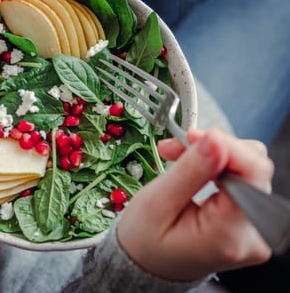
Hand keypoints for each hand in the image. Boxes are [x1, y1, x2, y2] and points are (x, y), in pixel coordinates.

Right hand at [117, 128, 273, 280]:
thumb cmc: (145, 241)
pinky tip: (193, 167)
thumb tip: (215, 139)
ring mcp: (253, 227)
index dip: (225, 144)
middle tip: (175, 148)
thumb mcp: (157, 203)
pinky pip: (242, 179)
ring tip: (178, 157)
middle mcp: (252, 233)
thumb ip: (190, 170)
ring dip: (212, 154)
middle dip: (213, 148)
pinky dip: (216, 166)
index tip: (192, 136)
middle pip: (252, 167)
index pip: (253, 171)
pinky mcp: (248, 218)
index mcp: (230, 234)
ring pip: (247, 168)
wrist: (147, 262)